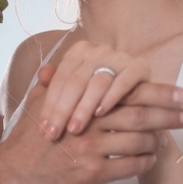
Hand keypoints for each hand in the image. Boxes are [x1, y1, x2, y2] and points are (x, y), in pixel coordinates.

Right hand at [0, 79, 182, 183]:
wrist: (10, 175)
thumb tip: (58, 66)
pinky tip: (150, 160)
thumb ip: (56, 84)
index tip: (181, 94)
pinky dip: (145, 163)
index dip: (159, 92)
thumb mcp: (39, 103)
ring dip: (157, 141)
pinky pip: (130, 166)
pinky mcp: (93, 173)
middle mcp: (90, 122)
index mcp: (82, 101)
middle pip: (141, 115)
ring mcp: (92, 148)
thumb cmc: (27, 139)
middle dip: (170, 115)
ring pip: (139, 141)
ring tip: (166, 139)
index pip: (129, 91)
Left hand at [33, 40, 152, 140]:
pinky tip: (100, 114)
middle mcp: (100, 50)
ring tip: (74, 129)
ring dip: (84, 108)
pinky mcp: (140, 67)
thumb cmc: (101, 94)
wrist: (140, 94)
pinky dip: (111, 98)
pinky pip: (123, 82)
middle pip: (76, 81)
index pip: (60, 78)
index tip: (44, 129)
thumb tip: (42, 75)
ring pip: (97, 83)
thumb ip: (58, 82)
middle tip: (54, 133)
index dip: (50, 104)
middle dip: (63, 110)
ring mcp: (121, 57)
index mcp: (80, 51)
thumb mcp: (78, 88)